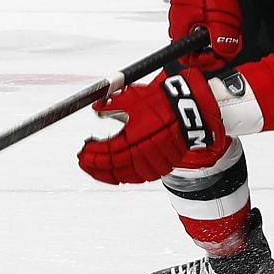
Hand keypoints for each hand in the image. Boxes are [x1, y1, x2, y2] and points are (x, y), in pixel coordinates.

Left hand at [78, 69, 229, 183]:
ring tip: (100, 170)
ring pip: (129, 176)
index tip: (82, 152)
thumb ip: (111, 105)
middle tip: (86, 163)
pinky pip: (144, 176)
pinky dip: (130, 176)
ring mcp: (157, 160)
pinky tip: (122, 173)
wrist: (190, 106)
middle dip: (97, 167)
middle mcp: (144, 152)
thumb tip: (98, 109)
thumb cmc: (163, 100)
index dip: (91, 155)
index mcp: (133, 137)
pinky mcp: (167, 163)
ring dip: (112, 175)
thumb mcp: (131, 97)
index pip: (106, 153)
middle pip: (115, 168)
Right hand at [165, 0, 244, 70]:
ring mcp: (188, 17)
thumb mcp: (220, 19)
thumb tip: (225, 53)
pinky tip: (226, 16)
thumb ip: (222, 40)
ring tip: (229, 26)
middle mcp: (181, 27)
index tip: (221, 55)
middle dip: (216, 48)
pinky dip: (217, 24)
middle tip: (230, 41)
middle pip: (198, 50)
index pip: (190, 59)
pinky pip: (205, 23)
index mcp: (182, 32)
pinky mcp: (195, 9)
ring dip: (218, 35)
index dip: (208, 61)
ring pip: (203, 37)